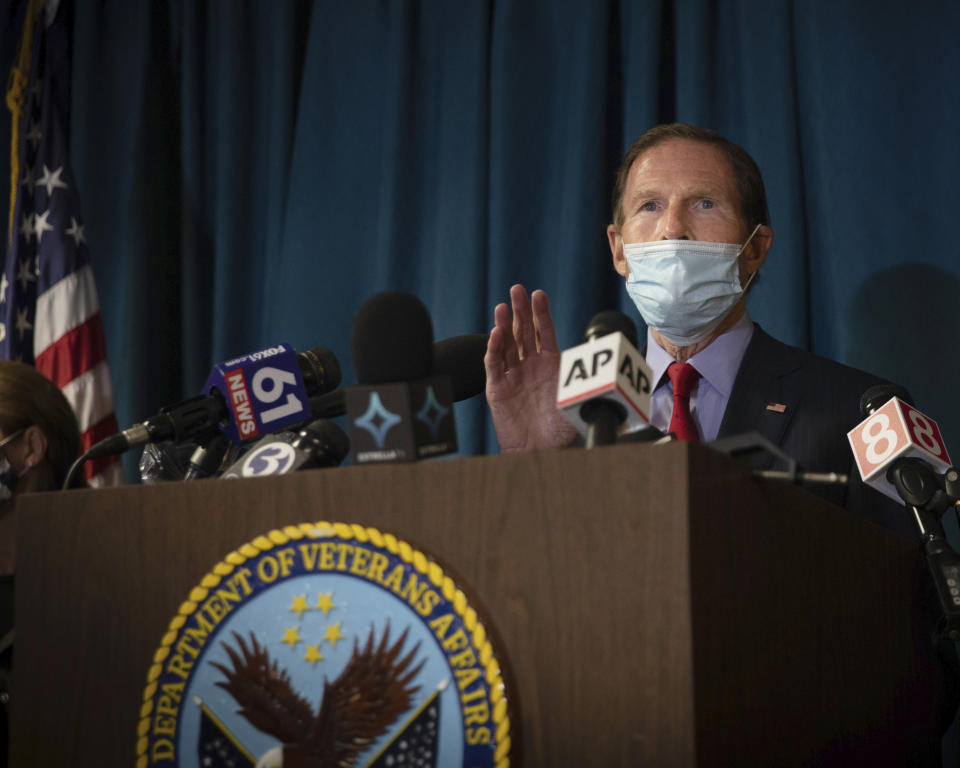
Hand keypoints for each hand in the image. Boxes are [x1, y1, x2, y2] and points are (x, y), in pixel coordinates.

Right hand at [484, 285, 578, 452]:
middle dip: (520, 311)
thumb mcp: (579, 401)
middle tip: (516, 290)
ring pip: (506, 345)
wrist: (540, 452)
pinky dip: (494, 349)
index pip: (544, 332)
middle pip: (523, 332)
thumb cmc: (560, 430)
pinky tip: (496, 334)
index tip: (539, 294)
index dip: (541, 313)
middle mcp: (529, 366)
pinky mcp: (497, 389)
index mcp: (549, 364)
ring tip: (503, 307)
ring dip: (504, 325)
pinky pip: (494, 365)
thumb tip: (611, 371)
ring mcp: (512, 376)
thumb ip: (589, 384)